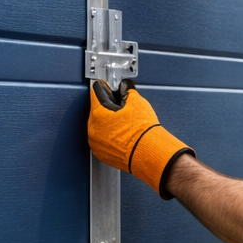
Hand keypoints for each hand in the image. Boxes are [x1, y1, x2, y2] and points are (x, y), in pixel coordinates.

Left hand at [88, 80, 194, 198]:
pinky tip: (123, 136)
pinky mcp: (102, 155)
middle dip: (107, 109)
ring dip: (108, 124)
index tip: (108, 87)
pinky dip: (110, 138)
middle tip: (123, 110)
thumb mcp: (137, 102)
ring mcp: (96, 144)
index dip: (105, 88)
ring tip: (125, 125)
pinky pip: (103, 141)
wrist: (150, 154)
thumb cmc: (143, 132)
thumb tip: (126, 88)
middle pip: (96, 112)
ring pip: (99, 127)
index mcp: (98, 114)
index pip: (96, 93)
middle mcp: (92, 130)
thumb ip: (127, 91)